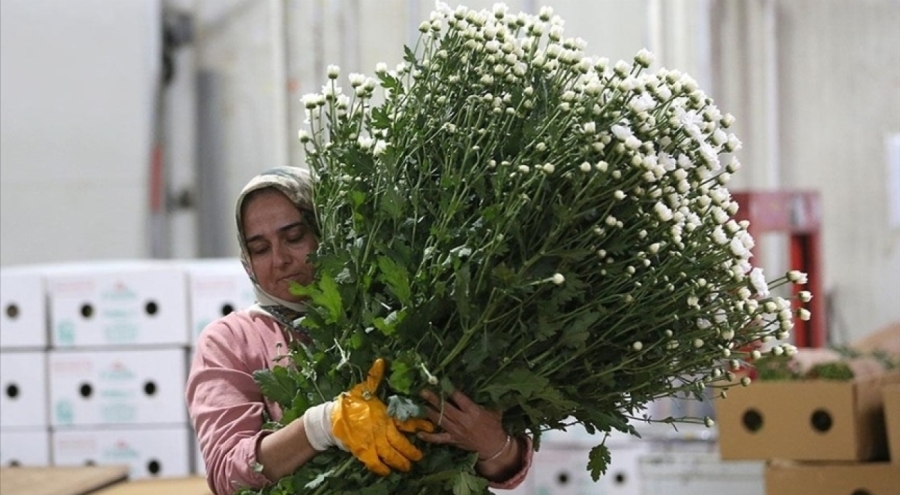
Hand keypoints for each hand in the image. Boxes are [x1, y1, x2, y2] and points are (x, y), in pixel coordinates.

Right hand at [331, 358, 433, 475]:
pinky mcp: (362, 451)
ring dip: (400, 461)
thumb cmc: (349, 403)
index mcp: (383, 414)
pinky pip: (373, 462)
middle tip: (420, 456)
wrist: (330, 418)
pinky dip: (381, 468)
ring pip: (390, 454)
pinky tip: (387, 471)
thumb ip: (374, 377)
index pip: (405, 420)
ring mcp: (371, 441)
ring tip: (408, 466)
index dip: (418, 424)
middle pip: (400, 442)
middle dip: (411, 450)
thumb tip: (381, 361)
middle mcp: (380, 429)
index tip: (429, 427)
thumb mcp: (363, 388)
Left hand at [417, 387, 509, 461]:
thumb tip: (476, 391)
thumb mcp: (493, 411)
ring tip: (421, 405)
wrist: (493, 447)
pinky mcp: (453, 440)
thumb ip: (482, 403)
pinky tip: (419, 433)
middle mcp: (462, 420)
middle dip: (434, 399)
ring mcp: (456, 431)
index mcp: (473, 411)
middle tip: (423, 391)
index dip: (449, 390)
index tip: (441, 383)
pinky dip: (429, 436)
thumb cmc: (494, 426)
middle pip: (445, 408)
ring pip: (440, 420)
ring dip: (430, 412)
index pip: (459, 398)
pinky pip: (439, 438)